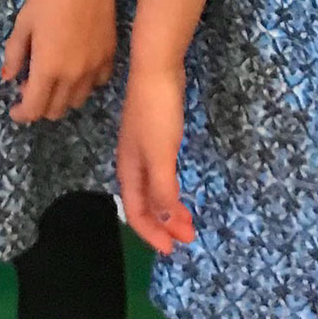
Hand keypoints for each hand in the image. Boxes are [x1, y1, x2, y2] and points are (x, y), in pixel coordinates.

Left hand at [1, 0, 116, 122]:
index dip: (21, 114)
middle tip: (29, 86)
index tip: (14, 107)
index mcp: (47, 69)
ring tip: (53, 77)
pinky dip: (84, 84)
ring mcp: (93, 68)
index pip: (33, 109)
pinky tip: (77, 67)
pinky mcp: (109, 56)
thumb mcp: (23, 23)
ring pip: (77, 101)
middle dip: (38, 106)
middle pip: (55, 111)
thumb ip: (14, 54)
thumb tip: (9, 77)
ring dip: (61, 98)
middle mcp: (72, 76)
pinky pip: (97, 83)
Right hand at [118, 62, 194, 253]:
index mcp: (129, 170)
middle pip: (144, 203)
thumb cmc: (157, 113)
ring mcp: (143, 148)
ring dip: (169, 207)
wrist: (157, 68)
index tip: (171, 250)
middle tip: (187, 237)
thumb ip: (162, 191)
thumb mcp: (161, 156)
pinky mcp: (156, 135)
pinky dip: (170, 188)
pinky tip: (179, 187)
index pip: (136, 213)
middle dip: (164, 224)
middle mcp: (132, 162)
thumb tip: (167, 225)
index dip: (152, 234)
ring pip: (153, 188)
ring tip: (188, 220)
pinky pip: (160, 173)